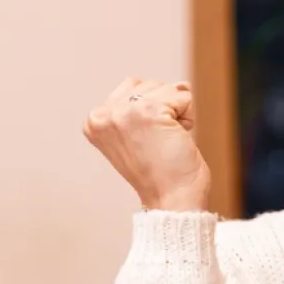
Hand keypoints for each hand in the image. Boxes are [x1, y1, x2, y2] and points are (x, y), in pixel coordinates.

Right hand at [84, 76, 210, 210]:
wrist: (172, 199)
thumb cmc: (161, 172)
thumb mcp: (135, 136)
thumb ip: (137, 108)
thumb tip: (182, 84)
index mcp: (94, 120)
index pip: (133, 88)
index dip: (150, 112)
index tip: (146, 142)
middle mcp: (104, 113)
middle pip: (150, 84)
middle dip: (164, 110)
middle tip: (158, 143)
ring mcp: (125, 111)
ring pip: (167, 88)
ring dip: (177, 113)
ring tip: (167, 141)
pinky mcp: (149, 111)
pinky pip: (183, 96)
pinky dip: (188, 116)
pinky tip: (178, 138)